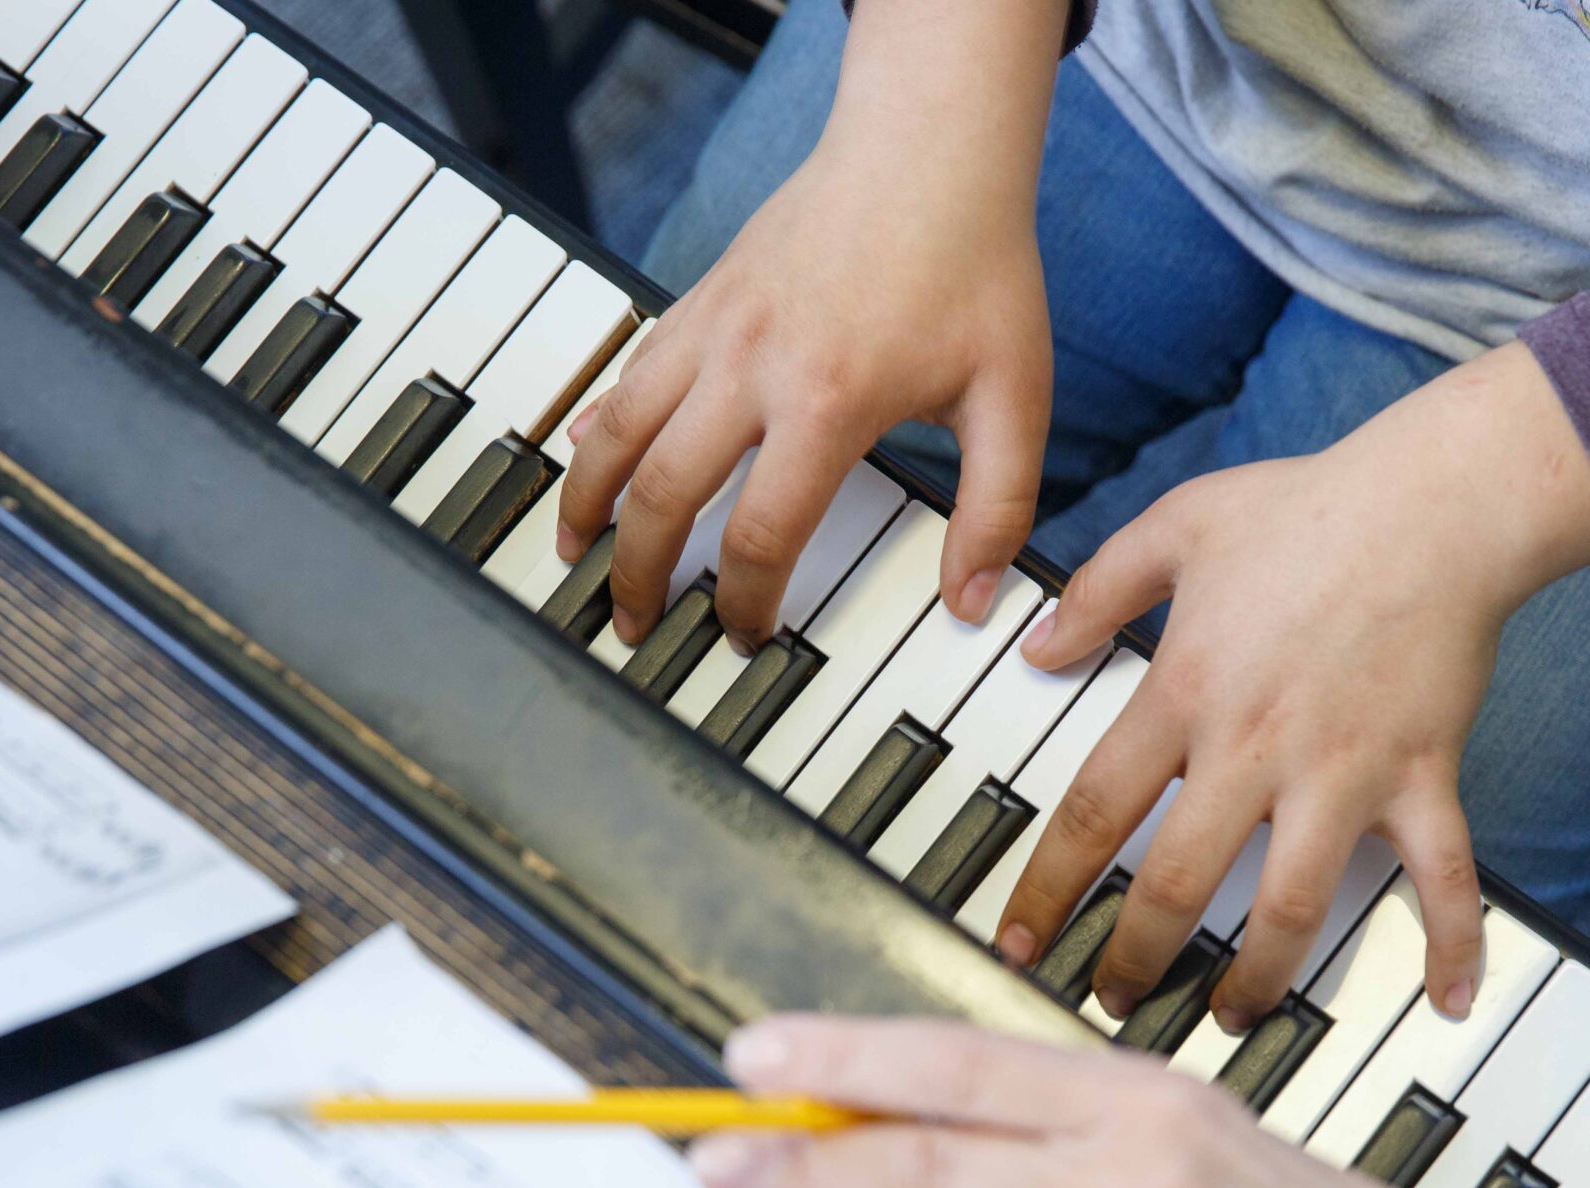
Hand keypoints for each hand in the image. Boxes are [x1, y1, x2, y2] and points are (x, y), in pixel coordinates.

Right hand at [555, 2, 1064, 648]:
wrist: (928, 149)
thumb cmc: (974, 268)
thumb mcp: (1014, 397)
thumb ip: (998, 508)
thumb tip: (972, 602)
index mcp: (828, 403)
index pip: (761, 535)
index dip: (746, 603)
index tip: (746, 637)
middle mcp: (754, 366)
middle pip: (665, 494)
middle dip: (639, 574)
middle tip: (635, 625)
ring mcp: (718, 327)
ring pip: (620, 428)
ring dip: (589, 500)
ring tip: (574, 555)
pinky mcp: (704, 296)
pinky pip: (632, 372)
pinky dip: (602, 423)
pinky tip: (588, 457)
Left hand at [692, 1015, 1589, 1187]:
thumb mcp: (1193, 1123)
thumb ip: (1064, 1116)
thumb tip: (915, 1114)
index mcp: (1135, 1101)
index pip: (950, 1063)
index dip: (836, 1057)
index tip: (754, 1057)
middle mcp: (1116, 1187)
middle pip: (915, 1163)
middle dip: (797, 1159)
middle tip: (717, 1159)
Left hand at [995, 344, 1589, 1028]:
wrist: (1440, 499)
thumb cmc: (1310, 506)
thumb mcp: (1179, 526)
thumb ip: (1099, 591)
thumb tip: (1036, 646)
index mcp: (1186, 692)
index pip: (1093, 811)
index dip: (1048, 889)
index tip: (1020, 944)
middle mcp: (1256, 747)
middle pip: (1177, 882)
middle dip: (1137, 959)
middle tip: (1114, 1004)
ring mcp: (1344, 771)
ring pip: (1291, 906)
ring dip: (1258, 978)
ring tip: (1231, 1019)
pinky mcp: (1423, 776)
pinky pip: (1443, 875)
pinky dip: (1453, 939)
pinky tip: (1448, 1000)